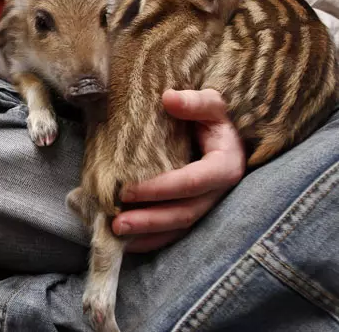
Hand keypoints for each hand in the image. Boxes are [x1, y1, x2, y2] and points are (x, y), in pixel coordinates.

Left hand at [112, 89, 245, 252]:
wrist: (220, 131)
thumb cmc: (212, 116)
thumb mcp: (211, 103)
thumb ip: (195, 102)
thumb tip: (169, 98)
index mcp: (225, 166)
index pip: (191, 182)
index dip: (160, 189)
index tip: (127, 190)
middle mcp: (217, 193)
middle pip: (183, 213)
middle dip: (149, 221)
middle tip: (117, 223)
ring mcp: (206, 206)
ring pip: (177, 228)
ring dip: (147, 235)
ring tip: (116, 235)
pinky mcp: (193, 212)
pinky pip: (173, 233)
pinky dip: (151, 239)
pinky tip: (127, 243)